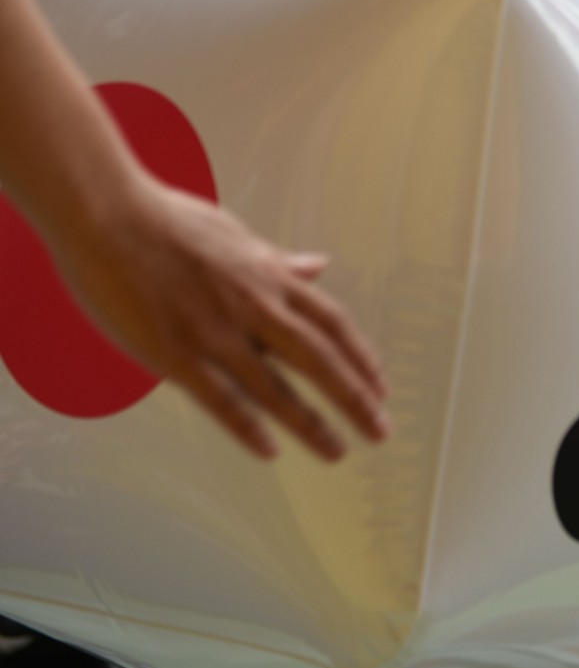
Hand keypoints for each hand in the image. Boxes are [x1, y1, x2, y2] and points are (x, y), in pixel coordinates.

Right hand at [54, 178, 390, 461]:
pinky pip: (220, 399)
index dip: (360, 356)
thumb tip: (318, 266)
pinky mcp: (176, 353)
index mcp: (267, 276)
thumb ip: (277, 260)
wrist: (109, 215)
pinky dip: (248, 428)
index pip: (330, 322)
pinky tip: (270, 451)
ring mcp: (216, 331)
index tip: (379, 384)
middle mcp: (252, 305)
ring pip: (275, 387)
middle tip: (380, 430)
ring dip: (310, 423)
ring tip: (336, 451)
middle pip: (318, 358)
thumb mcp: (234, 234)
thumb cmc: (166, 220)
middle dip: (354, 397)